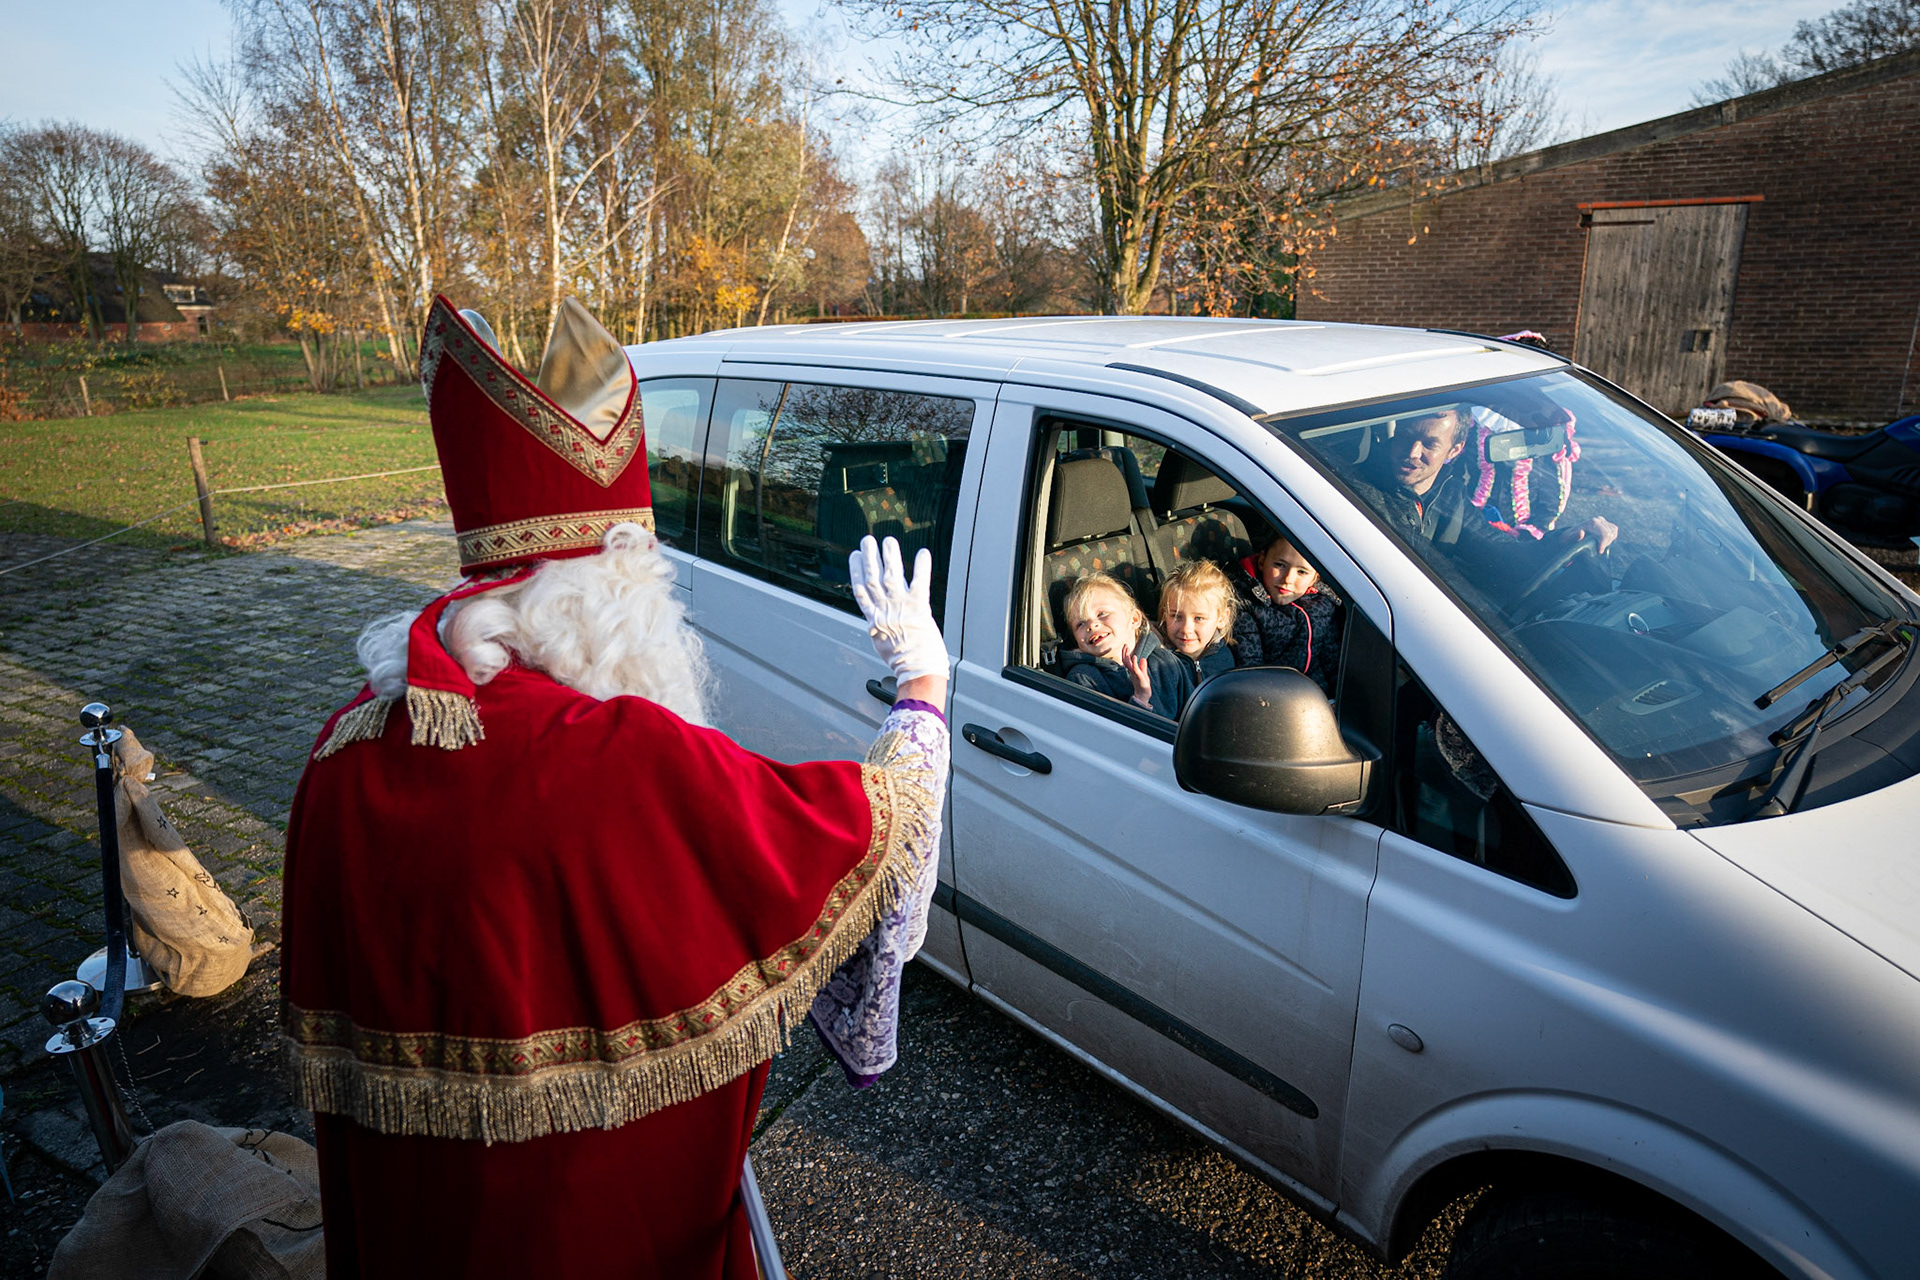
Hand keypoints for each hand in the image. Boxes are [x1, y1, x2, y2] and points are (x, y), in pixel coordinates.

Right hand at [849, 536, 947, 681]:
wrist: (917, 671)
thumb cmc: (902, 662)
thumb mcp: (882, 644)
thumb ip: (878, 627)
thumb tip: (874, 622)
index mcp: (874, 619)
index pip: (861, 590)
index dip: (856, 571)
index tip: (855, 556)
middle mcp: (885, 610)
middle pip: (873, 578)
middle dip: (869, 557)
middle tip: (867, 540)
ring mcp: (902, 608)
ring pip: (892, 576)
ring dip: (890, 557)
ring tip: (888, 541)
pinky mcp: (920, 608)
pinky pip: (920, 583)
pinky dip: (921, 567)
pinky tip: (922, 554)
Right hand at [1121, 644, 1152, 707]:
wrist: (1143, 695)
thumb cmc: (1143, 685)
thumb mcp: (1144, 673)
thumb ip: (1143, 666)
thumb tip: (1143, 658)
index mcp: (1132, 670)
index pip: (1126, 660)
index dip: (1125, 653)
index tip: (1126, 646)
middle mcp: (1132, 672)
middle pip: (1125, 661)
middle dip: (1124, 653)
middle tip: (1125, 645)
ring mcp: (1134, 674)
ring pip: (1128, 664)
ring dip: (1127, 656)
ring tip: (1127, 649)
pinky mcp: (1139, 677)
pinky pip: (1135, 669)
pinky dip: (1134, 662)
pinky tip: (1134, 657)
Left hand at [1564, 516, 1617, 553]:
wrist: (1570, 535)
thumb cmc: (1569, 538)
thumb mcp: (1568, 539)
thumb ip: (1574, 536)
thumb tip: (1581, 533)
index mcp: (1592, 522)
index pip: (1604, 533)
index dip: (1603, 544)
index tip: (1599, 552)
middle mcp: (1598, 520)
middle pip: (1609, 534)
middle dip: (1605, 544)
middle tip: (1597, 550)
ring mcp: (1603, 521)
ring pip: (1613, 532)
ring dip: (1608, 541)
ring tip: (1599, 546)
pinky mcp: (1606, 524)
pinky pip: (1614, 531)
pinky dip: (1611, 538)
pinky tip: (1603, 542)